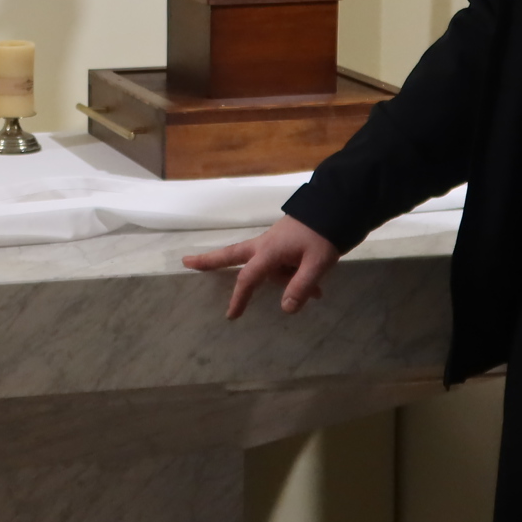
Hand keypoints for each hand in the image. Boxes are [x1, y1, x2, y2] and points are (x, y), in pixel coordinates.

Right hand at [182, 215, 342, 320]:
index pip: (248, 278)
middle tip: (186, 262)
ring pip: (267, 267)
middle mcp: (265, 245)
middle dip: (210, 260)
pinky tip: (317, 286)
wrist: (335, 206)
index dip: (239, 297)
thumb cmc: (324, 235)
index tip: (231, 315)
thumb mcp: (317, 263)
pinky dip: (291, 275)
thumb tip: (285, 309)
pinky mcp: (283, 242)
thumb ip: (301, 286)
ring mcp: (272, 241)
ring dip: (284, 281)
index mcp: (269, 251)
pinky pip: (280, 264)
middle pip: (232, 255)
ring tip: (318, 290)